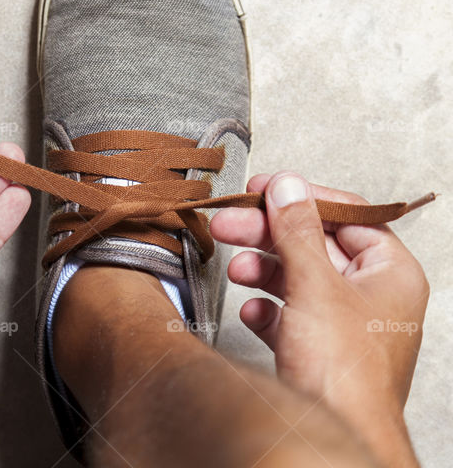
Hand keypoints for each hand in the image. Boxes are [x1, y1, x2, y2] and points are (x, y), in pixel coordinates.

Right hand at [211, 172, 428, 466]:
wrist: (334, 433)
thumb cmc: (345, 374)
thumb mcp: (316, 286)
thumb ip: (297, 231)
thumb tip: (288, 187)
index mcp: (390, 274)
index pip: (347, 216)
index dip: (303, 199)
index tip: (266, 190)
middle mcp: (372, 297)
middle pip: (314, 245)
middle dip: (268, 235)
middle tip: (230, 222)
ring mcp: (345, 325)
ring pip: (297, 279)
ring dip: (262, 271)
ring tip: (236, 268)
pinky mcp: (319, 351)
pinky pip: (288, 316)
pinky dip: (266, 310)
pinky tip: (253, 313)